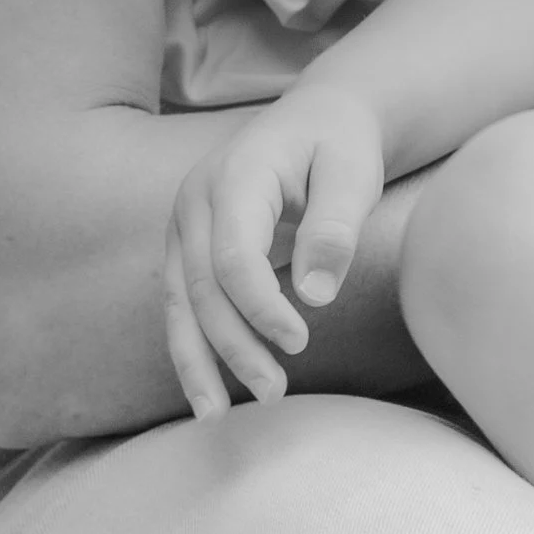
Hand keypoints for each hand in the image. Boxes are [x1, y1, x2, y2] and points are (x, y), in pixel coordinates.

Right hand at [163, 84, 387, 416]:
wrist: (318, 117)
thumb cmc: (340, 144)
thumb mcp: (354, 172)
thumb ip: (334, 227)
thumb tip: (316, 296)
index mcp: (237, 175)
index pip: (234, 256)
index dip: (262, 307)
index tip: (301, 341)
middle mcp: (196, 200)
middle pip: (202, 287)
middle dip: (233, 346)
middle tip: (274, 392)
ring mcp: (185, 223)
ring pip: (178, 303)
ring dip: (198, 361)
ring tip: (218, 416)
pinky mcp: (187, 245)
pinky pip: (181, 304)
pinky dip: (193, 348)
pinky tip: (208, 392)